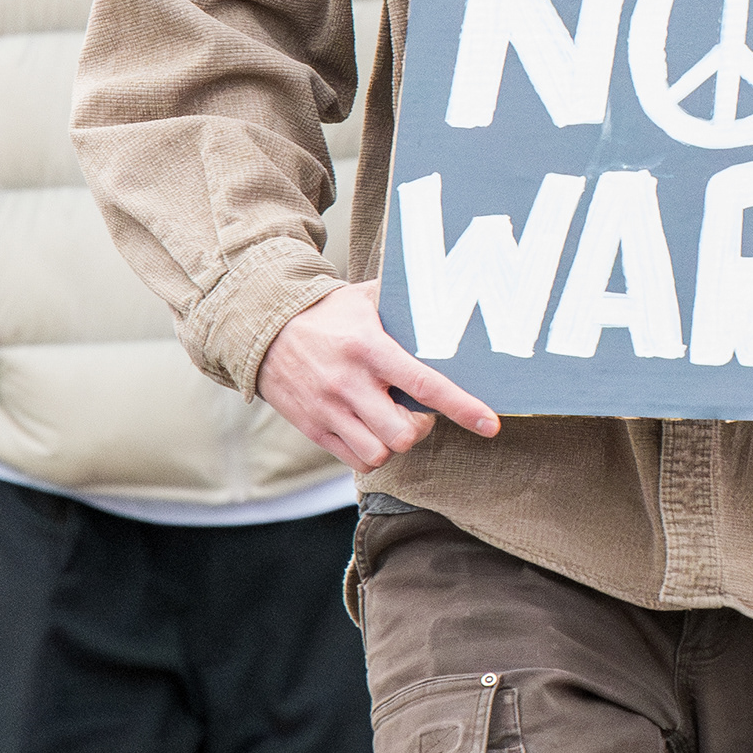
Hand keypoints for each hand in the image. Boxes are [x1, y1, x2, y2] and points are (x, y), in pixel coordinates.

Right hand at [259, 281, 499, 472]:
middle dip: (420, 429)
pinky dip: (372, 453)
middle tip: (417, 412)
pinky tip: (371, 431)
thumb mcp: (364, 298)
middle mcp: (349, 383)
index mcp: (369, 349)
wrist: (262, 328)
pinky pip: (356, 460)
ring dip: (395, 444)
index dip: (462, 407)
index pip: (425, 384)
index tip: (490, 423)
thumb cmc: (326, 313)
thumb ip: (404, 302)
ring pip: (381, 453)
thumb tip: (450, 291)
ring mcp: (328, 409)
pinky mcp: (314, 428)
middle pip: (404, 434)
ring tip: (391, 421)